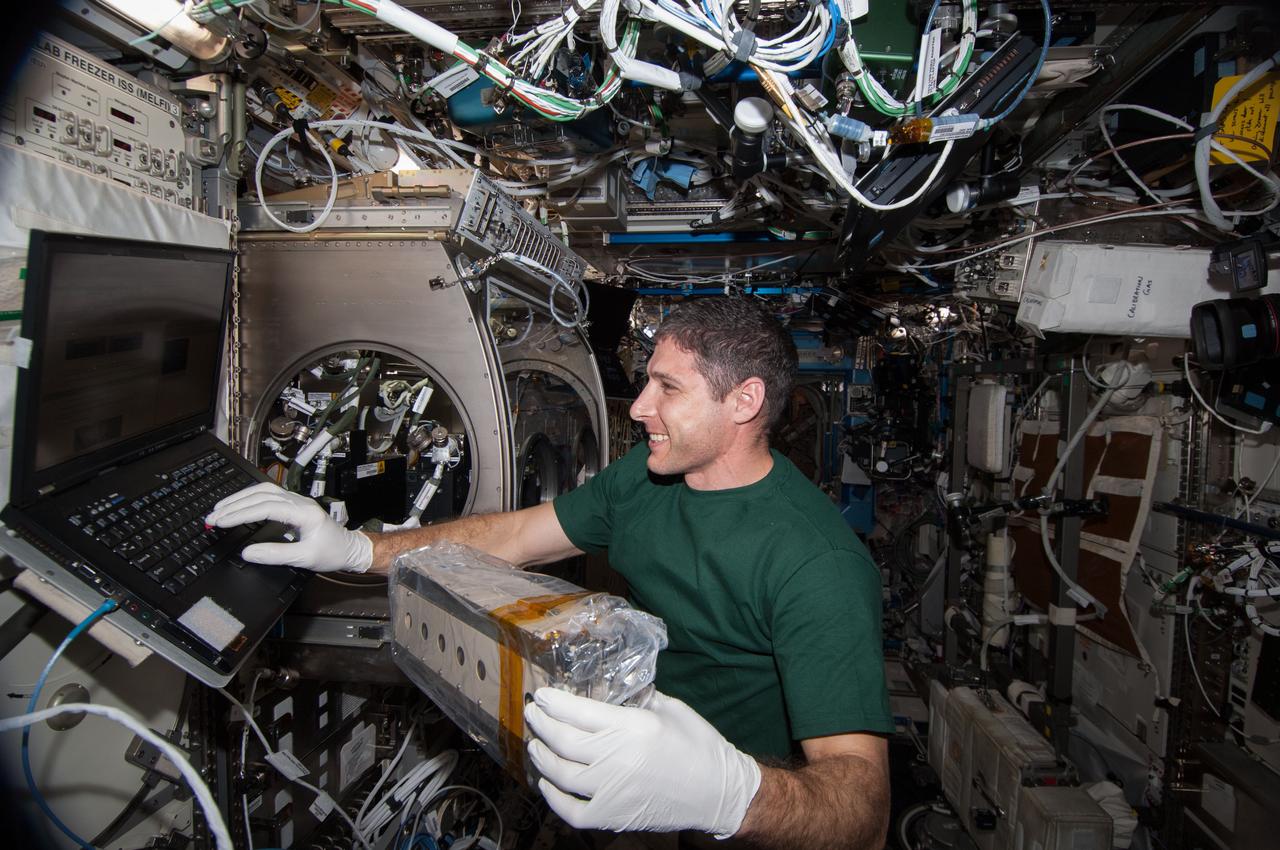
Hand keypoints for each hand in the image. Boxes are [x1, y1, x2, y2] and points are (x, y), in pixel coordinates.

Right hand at [205, 482, 372, 572]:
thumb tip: (248, 552)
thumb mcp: (304, 558)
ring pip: (263, 491)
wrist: (349, 548)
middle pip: (260, 495)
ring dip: (239, 499)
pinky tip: (237, 507)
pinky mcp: (293, 505)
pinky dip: (248, 500)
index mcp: (304, 512)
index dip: (241, 513)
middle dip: (234, 505)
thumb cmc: (331, 553)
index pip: (266, 507)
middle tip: (212, 518)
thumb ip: (276, 555)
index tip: (221, 522)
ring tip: (219, 510)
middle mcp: (299, 501)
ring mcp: (296, 501)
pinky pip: (267, 496)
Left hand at [524, 687, 760, 836]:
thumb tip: (610, 687)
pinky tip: (547, 783)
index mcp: (633, 727)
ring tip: (535, 744)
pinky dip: (553, 798)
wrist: (718, 793)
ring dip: (542, 756)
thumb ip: (637, 697)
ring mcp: (611, 791)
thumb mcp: (670, 708)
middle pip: (563, 740)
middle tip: (533, 713)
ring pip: (560, 774)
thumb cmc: (699, 744)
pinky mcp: (612, 817)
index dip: (554, 702)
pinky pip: (571, 811)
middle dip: (541, 724)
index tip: (541, 695)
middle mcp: (616, 758)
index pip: (578, 711)